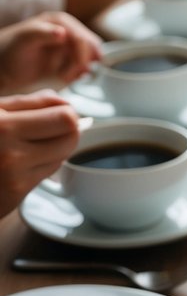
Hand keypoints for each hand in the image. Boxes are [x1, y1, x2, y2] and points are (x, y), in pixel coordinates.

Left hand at [0, 13, 100, 93]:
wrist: (2, 67)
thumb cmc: (9, 51)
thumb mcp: (24, 40)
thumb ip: (43, 33)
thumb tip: (63, 32)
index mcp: (60, 22)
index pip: (82, 37)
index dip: (82, 55)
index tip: (72, 70)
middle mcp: (68, 32)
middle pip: (91, 47)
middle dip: (82, 63)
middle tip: (65, 75)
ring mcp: (69, 47)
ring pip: (90, 58)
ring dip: (80, 70)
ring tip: (61, 76)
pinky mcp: (68, 60)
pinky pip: (83, 67)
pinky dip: (77, 74)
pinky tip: (63, 77)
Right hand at [0, 92, 79, 215]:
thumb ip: (28, 104)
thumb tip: (65, 103)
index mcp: (0, 121)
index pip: (63, 114)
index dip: (66, 111)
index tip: (58, 112)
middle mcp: (6, 147)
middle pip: (70, 134)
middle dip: (68, 129)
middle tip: (53, 128)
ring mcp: (13, 172)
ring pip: (63, 154)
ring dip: (55, 148)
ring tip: (31, 144)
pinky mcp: (16, 193)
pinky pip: (48, 172)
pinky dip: (42, 164)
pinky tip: (22, 161)